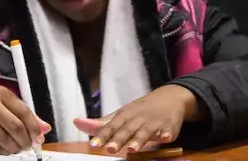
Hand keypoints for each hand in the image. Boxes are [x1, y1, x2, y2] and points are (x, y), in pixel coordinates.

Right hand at [0, 86, 50, 154]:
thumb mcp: (6, 107)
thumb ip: (27, 117)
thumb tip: (45, 128)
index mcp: (1, 93)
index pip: (24, 111)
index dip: (34, 127)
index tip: (39, 137)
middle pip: (16, 126)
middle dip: (26, 139)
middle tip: (29, 145)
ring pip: (6, 138)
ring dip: (16, 147)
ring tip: (18, 148)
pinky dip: (5, 151)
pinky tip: (7, 149)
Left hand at [73, 85, 198, 153]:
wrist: (170, 97)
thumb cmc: (141, 110)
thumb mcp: (121, 115)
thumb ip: (101, 124)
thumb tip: (76, 123)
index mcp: (125, 116)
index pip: (111, 127)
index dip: (102, 136)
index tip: (94, 145)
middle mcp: (138, 119)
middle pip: (127, 130)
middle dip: (118, 139)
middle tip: (110, 149)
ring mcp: (154, 122)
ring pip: (145, 132)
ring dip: (139, 140)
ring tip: (132, 149)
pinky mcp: (170, 126)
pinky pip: (169, 130)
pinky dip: (167, 134)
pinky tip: (166, 138)